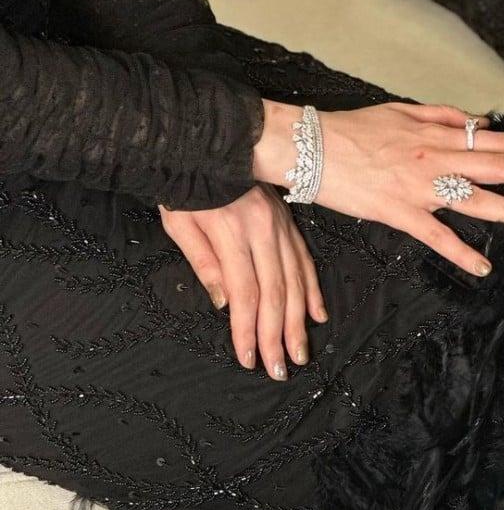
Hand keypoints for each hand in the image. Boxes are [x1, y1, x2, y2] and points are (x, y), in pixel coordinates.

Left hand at [158, 183, 327, 380]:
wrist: (206, 141)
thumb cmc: (183, 184)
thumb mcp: (180, 224)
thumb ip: (204, 265)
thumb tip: (227, 305)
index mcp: (233, 234)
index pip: (245, 294)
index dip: (248, 330)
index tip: (249, 358)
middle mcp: (264, 232)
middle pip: (276, 294)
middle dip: (278, 335)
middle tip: (281, 368)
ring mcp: (281, 227)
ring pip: (296, 282)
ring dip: (299, 322)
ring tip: (300, 352)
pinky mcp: (289, 223)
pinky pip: (305, 261)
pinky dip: (313, 290)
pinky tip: (317, 315)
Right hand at [252, 101, 503, 276]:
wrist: (309, 146)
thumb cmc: (353, 129)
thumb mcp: (403, 112)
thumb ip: (443, 118)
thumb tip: (479, 123)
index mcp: (439, 135)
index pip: (498, 141)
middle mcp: (437, 158)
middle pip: (500, 167)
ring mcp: (420, 187)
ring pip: (477, 199)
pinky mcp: (399, 212)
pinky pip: (436, 236)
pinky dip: (460, 252)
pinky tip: (483, 266)